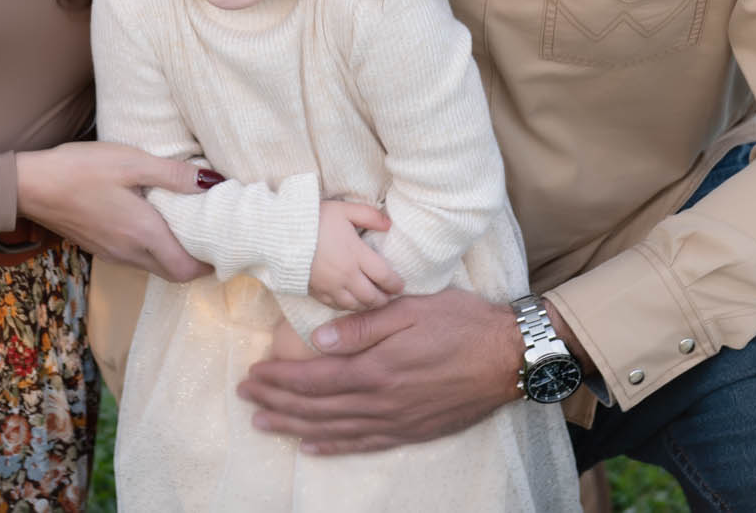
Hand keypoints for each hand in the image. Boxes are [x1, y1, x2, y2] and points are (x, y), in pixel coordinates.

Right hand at [15, 142, 211, 281]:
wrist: (31, 186)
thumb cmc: (81, 169)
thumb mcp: (132, 161)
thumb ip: (174, 174)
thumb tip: (214, 181)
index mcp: (143, 234)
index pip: (186, 269)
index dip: (210, 264)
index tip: (225, 244)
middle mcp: (130, 252)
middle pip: (173, 273)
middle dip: (196, 262)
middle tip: (212, 235)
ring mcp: (113, 254)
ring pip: (155, 266)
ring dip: (174, 255)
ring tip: (188, 225)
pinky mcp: (100, 248)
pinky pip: (137, 258)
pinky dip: (154, 249)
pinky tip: (155, 222)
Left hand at [237, 287, 522, 454]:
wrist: (509, 357)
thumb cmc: (462, 322)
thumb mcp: (411, 309)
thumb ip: (362, 326)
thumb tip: (318, 340)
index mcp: (376, 367)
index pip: (313, 377)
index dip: (279, 378)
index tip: (253, 373)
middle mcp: (381, 401)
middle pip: (316, 406)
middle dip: (276, 402)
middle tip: (245, 397)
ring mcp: (397, 421)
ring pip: (334, 429)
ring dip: (295, 427)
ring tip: (265, 424)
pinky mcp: (412, 431)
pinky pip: (364, 443)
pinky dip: (333, 446)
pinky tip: (312, 446)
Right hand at [306, 199, 403, 309]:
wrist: (279, 233)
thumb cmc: (314, 218)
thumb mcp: (344, 210)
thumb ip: (369, 216)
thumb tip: (389, 225)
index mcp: (356, 255)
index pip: (384, 276)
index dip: (396, 284)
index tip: (400, 285)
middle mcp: (346, 276)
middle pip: (372, 297)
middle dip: (384, 299)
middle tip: (389, 297)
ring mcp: (330, 287)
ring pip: (356, 306)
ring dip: (367, 305)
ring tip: (372, 301)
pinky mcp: (316, 292)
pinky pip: (336, 307)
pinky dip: (348, 307)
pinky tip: (350, 302)